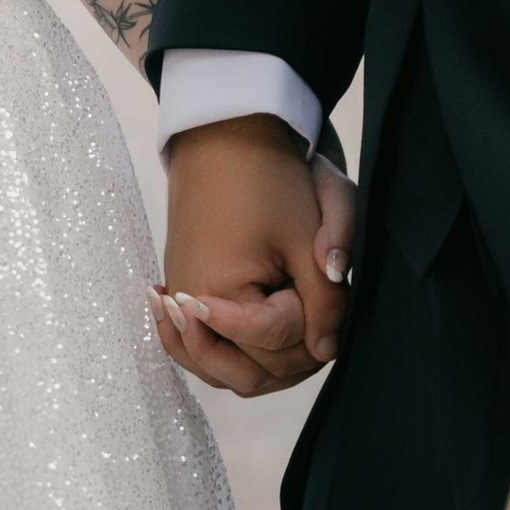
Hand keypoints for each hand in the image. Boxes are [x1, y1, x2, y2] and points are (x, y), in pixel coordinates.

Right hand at [152, 116, 353, 396]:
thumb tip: (327, 351)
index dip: (308, 326)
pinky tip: (252, 343)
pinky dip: (225, 353)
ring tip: (291, 347)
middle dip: (288, 359)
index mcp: (219, 294)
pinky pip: (200, 346)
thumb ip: (324, 301)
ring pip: (219, 369)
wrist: (224, 138)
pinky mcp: (183, 288)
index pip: (273, 342)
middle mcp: (190, 307)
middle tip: (316, 330)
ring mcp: (182, 299)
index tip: (317, 292)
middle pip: (246, 372)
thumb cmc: (268, 181)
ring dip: (258, 366)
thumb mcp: (307, 240)